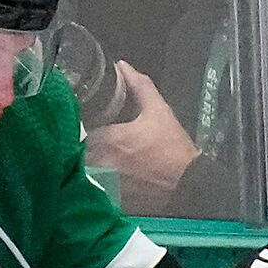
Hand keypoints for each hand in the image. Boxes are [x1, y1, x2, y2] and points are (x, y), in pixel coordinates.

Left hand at [82, 65, 195, 211]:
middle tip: (97, 144)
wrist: (188, 186)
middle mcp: (101, 163)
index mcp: (109, 139)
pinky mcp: (111, 201)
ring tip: (101, 162)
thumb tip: (122, 66)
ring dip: (89, 167)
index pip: (81, 130)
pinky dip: (98, 185)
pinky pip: (95, 191)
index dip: (84, 127)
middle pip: (79, 153)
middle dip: (84, 148)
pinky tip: (109, 180)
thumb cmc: (173, 147)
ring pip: (85, 173)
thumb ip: (139, 86)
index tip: (91, 125)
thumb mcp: (159, 111)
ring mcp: (105, 185)